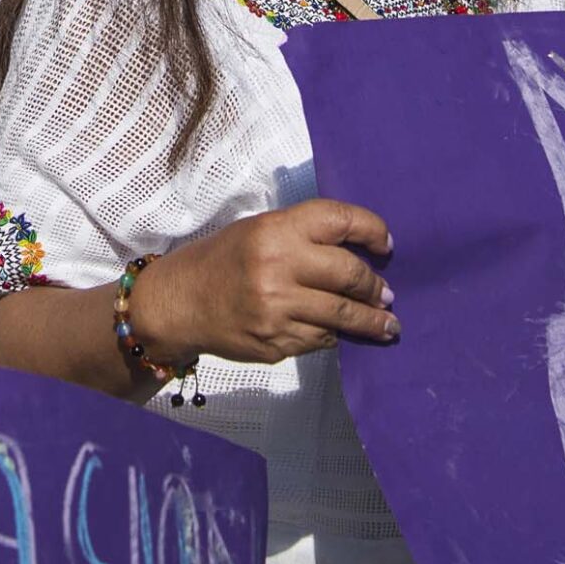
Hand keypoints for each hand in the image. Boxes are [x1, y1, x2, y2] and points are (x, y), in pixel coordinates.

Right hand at [130, 199, 397, 366]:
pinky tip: (336, 332)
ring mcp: (277, 309)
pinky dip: (333, 335)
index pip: (342, 221)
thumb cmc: (222, 260)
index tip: (387, 246)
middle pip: (350, 275)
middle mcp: (278, 267)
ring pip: (342, 316)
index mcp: (276, 230)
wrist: (177, 303)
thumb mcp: (258, 230)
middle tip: (388, 294)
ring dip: (372, 321)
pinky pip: (320, 339)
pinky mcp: (275, 342)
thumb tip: (360, 255)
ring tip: (387, 324)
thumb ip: (304, 237)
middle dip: (377, 287)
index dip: (373, 231)